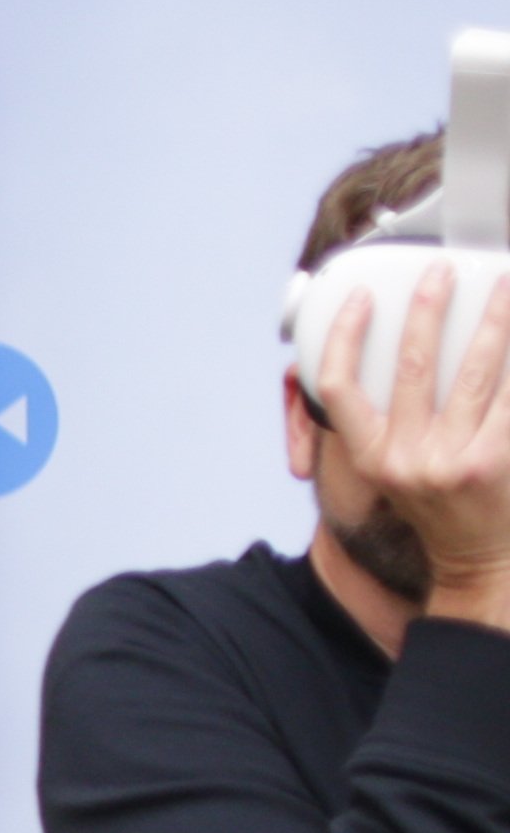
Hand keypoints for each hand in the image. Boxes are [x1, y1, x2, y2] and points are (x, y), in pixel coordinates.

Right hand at [359, 259, 509, 618]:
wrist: (480, 560)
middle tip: (442, 272)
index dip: (345, 337)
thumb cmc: (439, 507)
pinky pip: (509, 396)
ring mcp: (451, 460)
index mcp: (369, 456)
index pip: (339, 387)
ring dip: (492, 320)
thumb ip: (386, 422)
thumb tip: (391, 358)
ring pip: (474, 371)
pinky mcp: (494, 460)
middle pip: (413, 365)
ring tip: (503, 289)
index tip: (361, 299)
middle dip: (429, 308)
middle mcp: (403, 458)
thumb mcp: (393, 470)